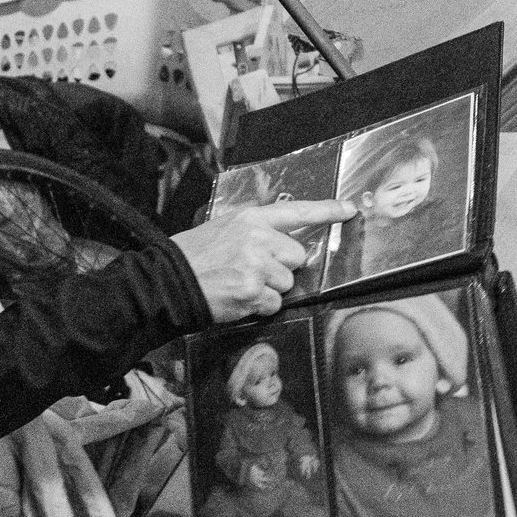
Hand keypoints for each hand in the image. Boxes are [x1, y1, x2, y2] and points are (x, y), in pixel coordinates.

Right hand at [173, 201, 353, 323]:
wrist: (167, 281)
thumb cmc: (193, 257)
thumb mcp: (224, 229)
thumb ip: (255, 233)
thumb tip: (282, 248)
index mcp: (250, 218)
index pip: (296, 211)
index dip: (326, 210)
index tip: (349, 209)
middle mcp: (258, 239)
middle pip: (297, 257)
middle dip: (282, 268)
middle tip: (252, 271)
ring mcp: (257, 266)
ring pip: (288, 283)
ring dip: (270, 289)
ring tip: (240, 284)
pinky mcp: (253, 292)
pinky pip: (275, 304)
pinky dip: (259, 307)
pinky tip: (238, 298)